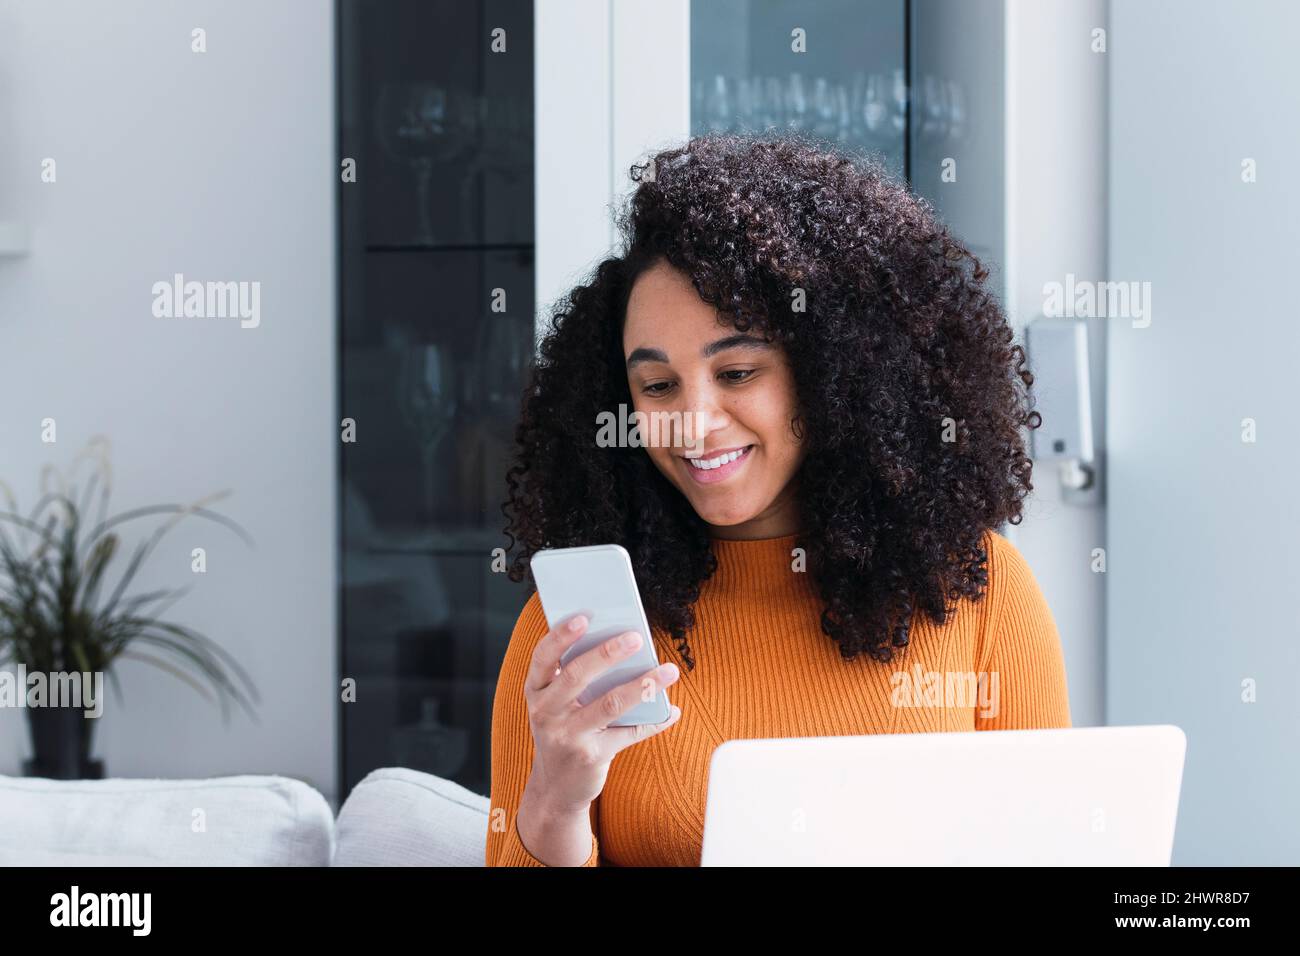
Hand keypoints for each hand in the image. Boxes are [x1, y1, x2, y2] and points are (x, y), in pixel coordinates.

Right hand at [522, 612, 681, 815]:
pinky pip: (628, 733)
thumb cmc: (563, 730)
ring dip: (642, 685)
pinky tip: (671, 711)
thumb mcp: (558, 704)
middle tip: (636, 637)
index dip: (561, 635)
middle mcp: (546, 712)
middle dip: (608, 653)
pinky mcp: (590, 756)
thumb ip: (577, 676)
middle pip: (577, 676)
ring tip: (668, 670)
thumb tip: (625, 643)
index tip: (584, 616)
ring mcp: (566, 736)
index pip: (543, 656)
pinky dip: (654, 721)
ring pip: (608, 704)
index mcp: (536, 690)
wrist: (556, 788)